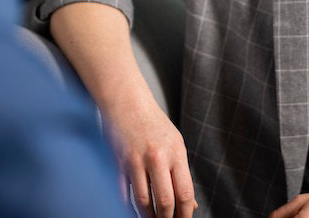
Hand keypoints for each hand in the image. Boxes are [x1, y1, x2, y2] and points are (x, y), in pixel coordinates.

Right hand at [106, 96, 196, 217]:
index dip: (185, 214)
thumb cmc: (153, 123)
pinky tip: (133, 211)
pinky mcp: (118, 161)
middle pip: (164, 201)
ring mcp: (135, 160)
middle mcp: (157, 157)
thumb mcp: (175, 144)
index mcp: (176, 153)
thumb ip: (181, 174)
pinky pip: (123, 192)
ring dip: (147, 217)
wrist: (126, 101)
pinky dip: (128, 206)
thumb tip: (191, 203)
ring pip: (142, 201)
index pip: (184, 193)